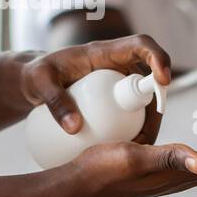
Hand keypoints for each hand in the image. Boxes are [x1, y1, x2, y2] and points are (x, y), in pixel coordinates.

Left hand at [18, 34, 172, 144]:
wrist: (33, 82)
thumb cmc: (36, 74)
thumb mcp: (40, 83)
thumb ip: (55, 102)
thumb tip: (75, 128)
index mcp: (104, 52)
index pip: (140, 45)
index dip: (158, 57)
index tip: (163, 80)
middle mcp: (118, 65)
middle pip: (151, 80)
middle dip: (156, 108)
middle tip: (146, 137)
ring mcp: (119, 83)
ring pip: (145, 101)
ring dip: (149, 124)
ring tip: (136, 150)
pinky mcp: (115, 100)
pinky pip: (133, 113)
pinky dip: (136, 131)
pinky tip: (128, 151)